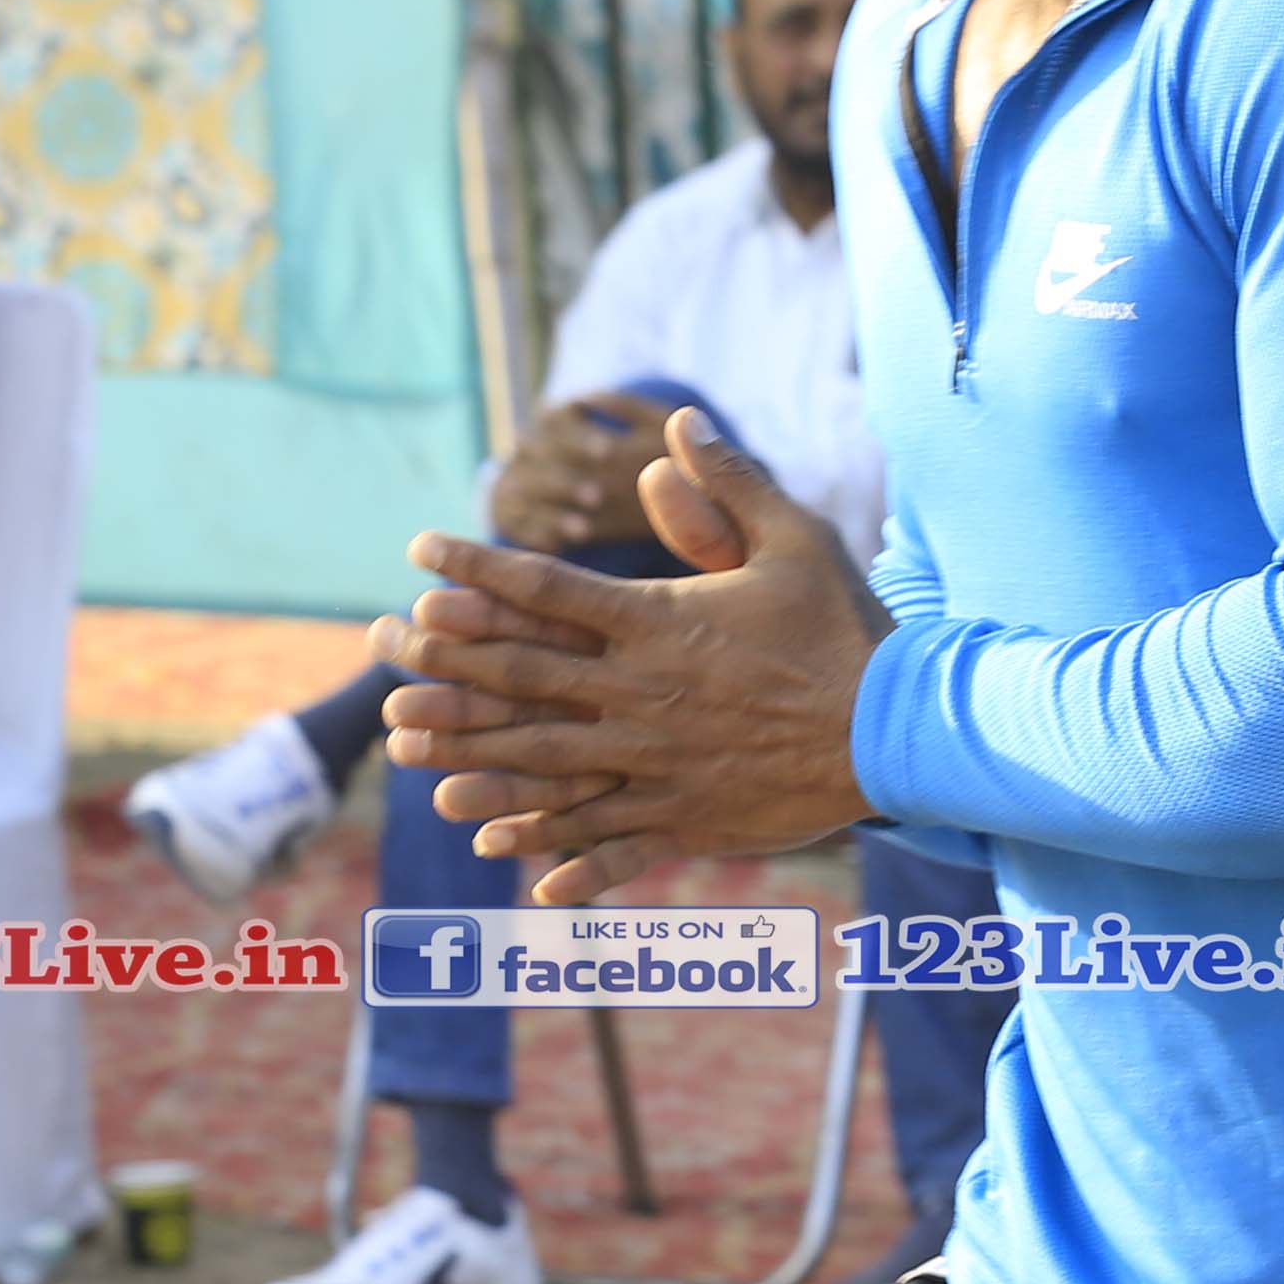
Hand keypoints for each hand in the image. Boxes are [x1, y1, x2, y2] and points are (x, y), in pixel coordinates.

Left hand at [377, 412, 885, 904]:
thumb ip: (728, 484)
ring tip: (408, 755)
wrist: (902, 730)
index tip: (421, 554)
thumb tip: (677, 425)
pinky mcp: (685, 816)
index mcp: (659, 623)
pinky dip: (553, 849)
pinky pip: (605, 837)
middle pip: (522, 676)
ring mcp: (658, 763)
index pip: (547, 590)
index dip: (477, 570)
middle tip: (381, 652)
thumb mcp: (794, 539)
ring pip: (544, 763)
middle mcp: (642, 694)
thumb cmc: (847, 629)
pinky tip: (502, 858)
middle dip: (445, 664)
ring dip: (470, 755)